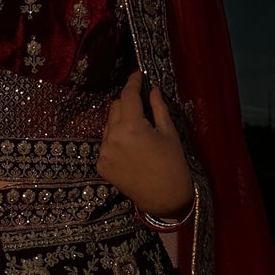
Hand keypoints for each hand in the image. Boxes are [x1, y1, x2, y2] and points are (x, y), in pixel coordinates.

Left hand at [97, 69, 192, 218]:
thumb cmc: (173, 164)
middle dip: (128, 102)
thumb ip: (158, 108)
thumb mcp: (169, 133)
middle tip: (143, 106)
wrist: (165, 199)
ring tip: (139, 131)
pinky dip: (116, 139)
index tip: (137, 74)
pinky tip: (131, 148)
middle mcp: (112, 137)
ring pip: (109, 124)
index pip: (128, 95)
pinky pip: (107, 142)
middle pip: (116, 107)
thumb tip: (152, 89)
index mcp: (131, 127)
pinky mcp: (101, 165)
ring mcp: (104, 152)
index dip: (133, 82)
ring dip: (121, 121)